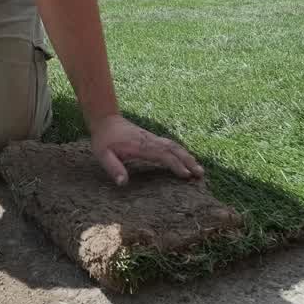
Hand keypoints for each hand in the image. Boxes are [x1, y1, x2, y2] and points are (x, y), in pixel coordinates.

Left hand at [89, 114, 203, 184]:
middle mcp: (150, 141)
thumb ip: (113, 167)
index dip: (175, 165)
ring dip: (188, 157)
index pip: (162, 155)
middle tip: (201, 174)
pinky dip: (181, 152)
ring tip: (199, 169)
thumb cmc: (104, 139)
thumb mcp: (103, 154)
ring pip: (175, 146)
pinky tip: (187, 159)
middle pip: (174, 150)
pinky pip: (170, 145)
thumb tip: (122, 183)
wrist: (106, 120)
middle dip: (188, 161)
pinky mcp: (152, 139)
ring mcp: (153, 138)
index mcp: (140, 146)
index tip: (186, 175)